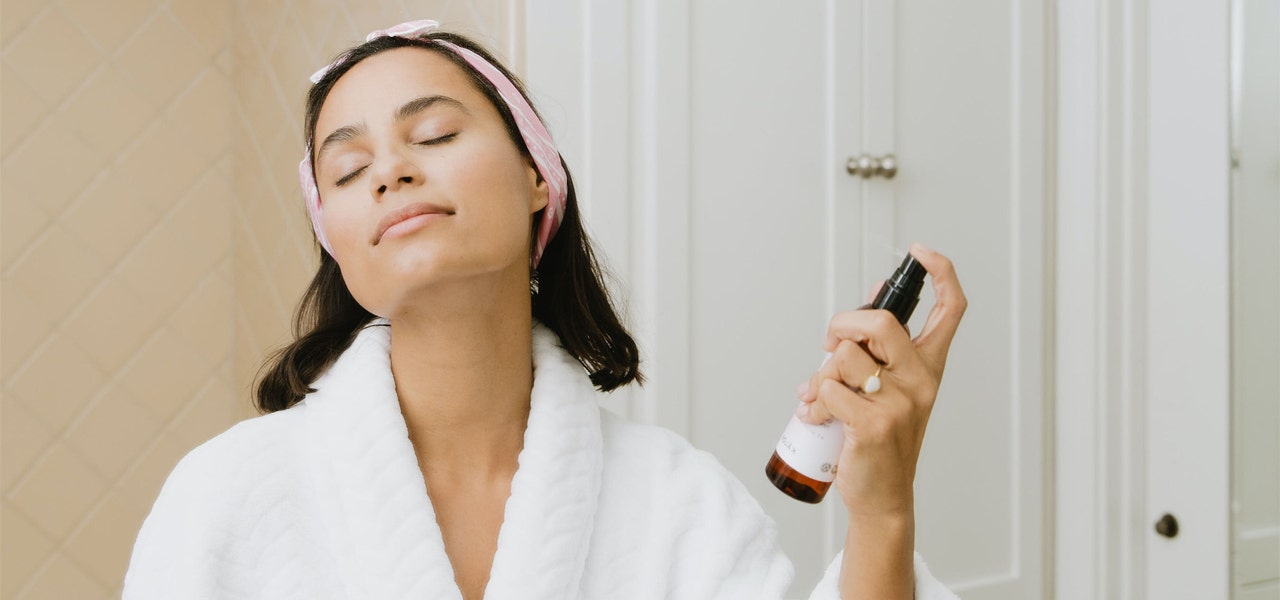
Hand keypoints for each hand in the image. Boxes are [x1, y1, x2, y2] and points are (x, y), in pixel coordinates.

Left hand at [795, 243, 966, 517]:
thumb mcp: (889, 387)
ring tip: (822, 396)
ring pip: (844, 356)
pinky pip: (828, 388)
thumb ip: (879, 346)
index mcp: (929, 366)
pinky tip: (818, 416)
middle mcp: (921, 380)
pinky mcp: (873, 424)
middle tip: (830, 346)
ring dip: (821, 374)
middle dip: (842, 324)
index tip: (920, 251)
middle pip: (880, 322)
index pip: (951, 310)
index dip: (940, 273)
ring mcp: (900, 403)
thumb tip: (870, 295)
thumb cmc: (881, 439)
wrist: (881, 496)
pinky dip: (814, 400)